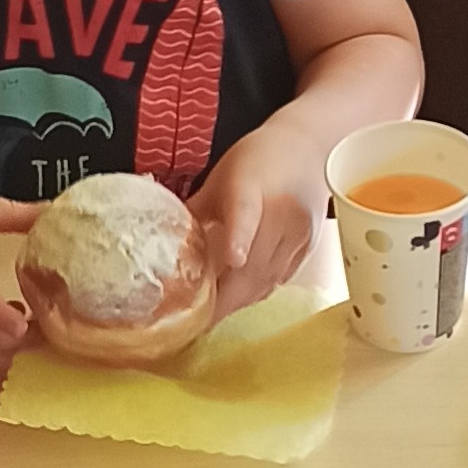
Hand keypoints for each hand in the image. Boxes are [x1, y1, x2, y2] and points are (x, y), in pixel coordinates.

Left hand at [191, 117, 326, 319]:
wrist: (307, 147)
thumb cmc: (256, 160)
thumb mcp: (219, 179)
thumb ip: (194, 212)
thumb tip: (159, 245)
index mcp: (251, 186)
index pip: (246, 213)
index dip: (239, 237)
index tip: (232, 259)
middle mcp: (281, 211)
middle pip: (255, 264)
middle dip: (225, 298)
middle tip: (196, 319)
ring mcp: (299, 232)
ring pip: (266, 280)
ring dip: (239, 300)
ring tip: (212, 313)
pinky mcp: (309, 247)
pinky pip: (278, 280)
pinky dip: (256, 291)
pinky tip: (238, 295)